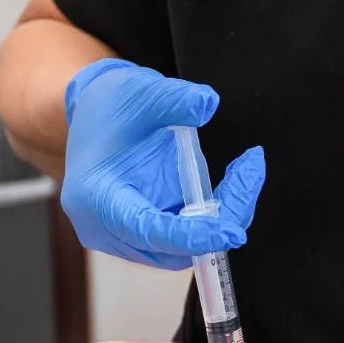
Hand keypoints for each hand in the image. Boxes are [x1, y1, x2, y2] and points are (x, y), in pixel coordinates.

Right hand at [59, 59, 265, 270]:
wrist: (92, 113)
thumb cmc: (110, 105)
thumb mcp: (141, 93)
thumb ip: (174, 99)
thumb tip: (208, 102)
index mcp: (96, 198)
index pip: (147, 231)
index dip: (192, 236)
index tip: (233, 232)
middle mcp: (104, 227)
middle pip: (170, 248)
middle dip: (220, 219)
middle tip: (251, 170)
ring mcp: (122, 236)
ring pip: (181, 249)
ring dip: (222, 217)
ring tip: (247, 170)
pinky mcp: (141, 234)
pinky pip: (182, 239)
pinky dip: (212, 216)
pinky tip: (233, 182)